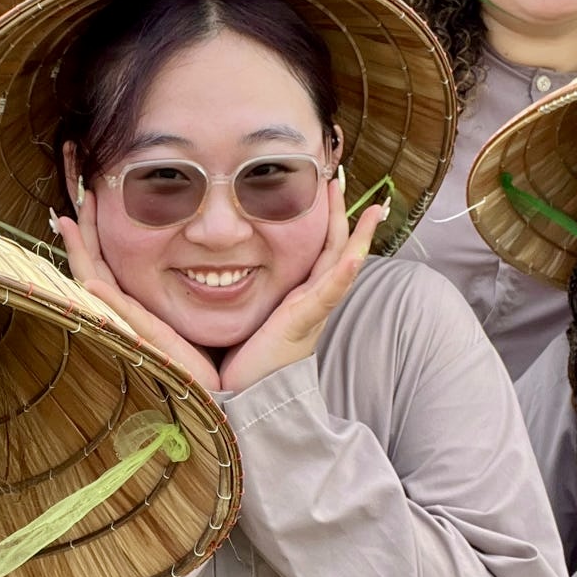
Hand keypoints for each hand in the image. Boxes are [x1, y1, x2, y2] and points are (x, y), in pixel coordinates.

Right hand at [57, 202, 220, 392]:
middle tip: (82, 198)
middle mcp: (137, 316)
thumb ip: (233, 275)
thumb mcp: (232, 302)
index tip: (99, 199)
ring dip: (82, 254)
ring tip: (69, 221)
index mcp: (151, 307)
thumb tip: (252, 237)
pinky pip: (122, 318)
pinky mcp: (148, 343)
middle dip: (87, 234)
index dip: (103, 236)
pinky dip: (104, 301)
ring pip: (97, 286)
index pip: (116, 266)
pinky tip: (90, 282)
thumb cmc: (238, 357)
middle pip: (98, 269)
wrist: (238, 398)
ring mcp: (137, 329)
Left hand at [217, 198, 383, 391]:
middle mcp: (310, 299)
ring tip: (369, 206)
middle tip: (341, 178)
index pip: (316, 249)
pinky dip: (345, 271)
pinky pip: (330, 292)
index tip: (322, 187)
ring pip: (341, 263)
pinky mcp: (304, 321)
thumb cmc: (240, 361)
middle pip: (334, 247)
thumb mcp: (241, 313)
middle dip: (341, 213)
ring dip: (356, 233)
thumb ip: (230, 289)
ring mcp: (311, 309)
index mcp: (296, 295)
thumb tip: (207, 264)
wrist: (247, 398)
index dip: (323, 219)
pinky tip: (355, 252)